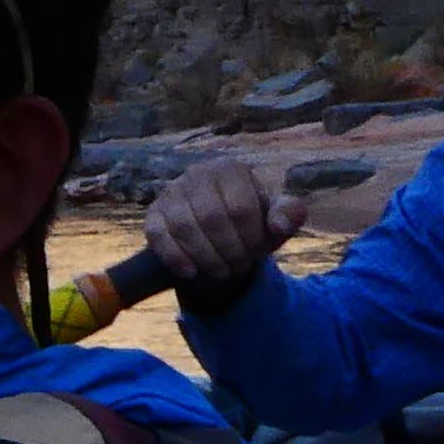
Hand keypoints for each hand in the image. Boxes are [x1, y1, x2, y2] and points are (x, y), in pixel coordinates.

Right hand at [141, 154, 308, 312]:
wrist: (218, 233)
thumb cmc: (251, 224)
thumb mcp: (276, 219)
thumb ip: (290, 214)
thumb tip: (279, 225)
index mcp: (230, 170)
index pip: (241, 207)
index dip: (251, 239)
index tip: (257, 254)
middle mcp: (197, 173)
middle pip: (212, 217)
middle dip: (229, 251)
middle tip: (240, 267)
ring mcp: (172, 192)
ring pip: (184, 226)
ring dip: (206, 258)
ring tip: (222, 272)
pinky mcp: (154, 214)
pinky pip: (158, 235)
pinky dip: (175, 257)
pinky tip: (191, 273)